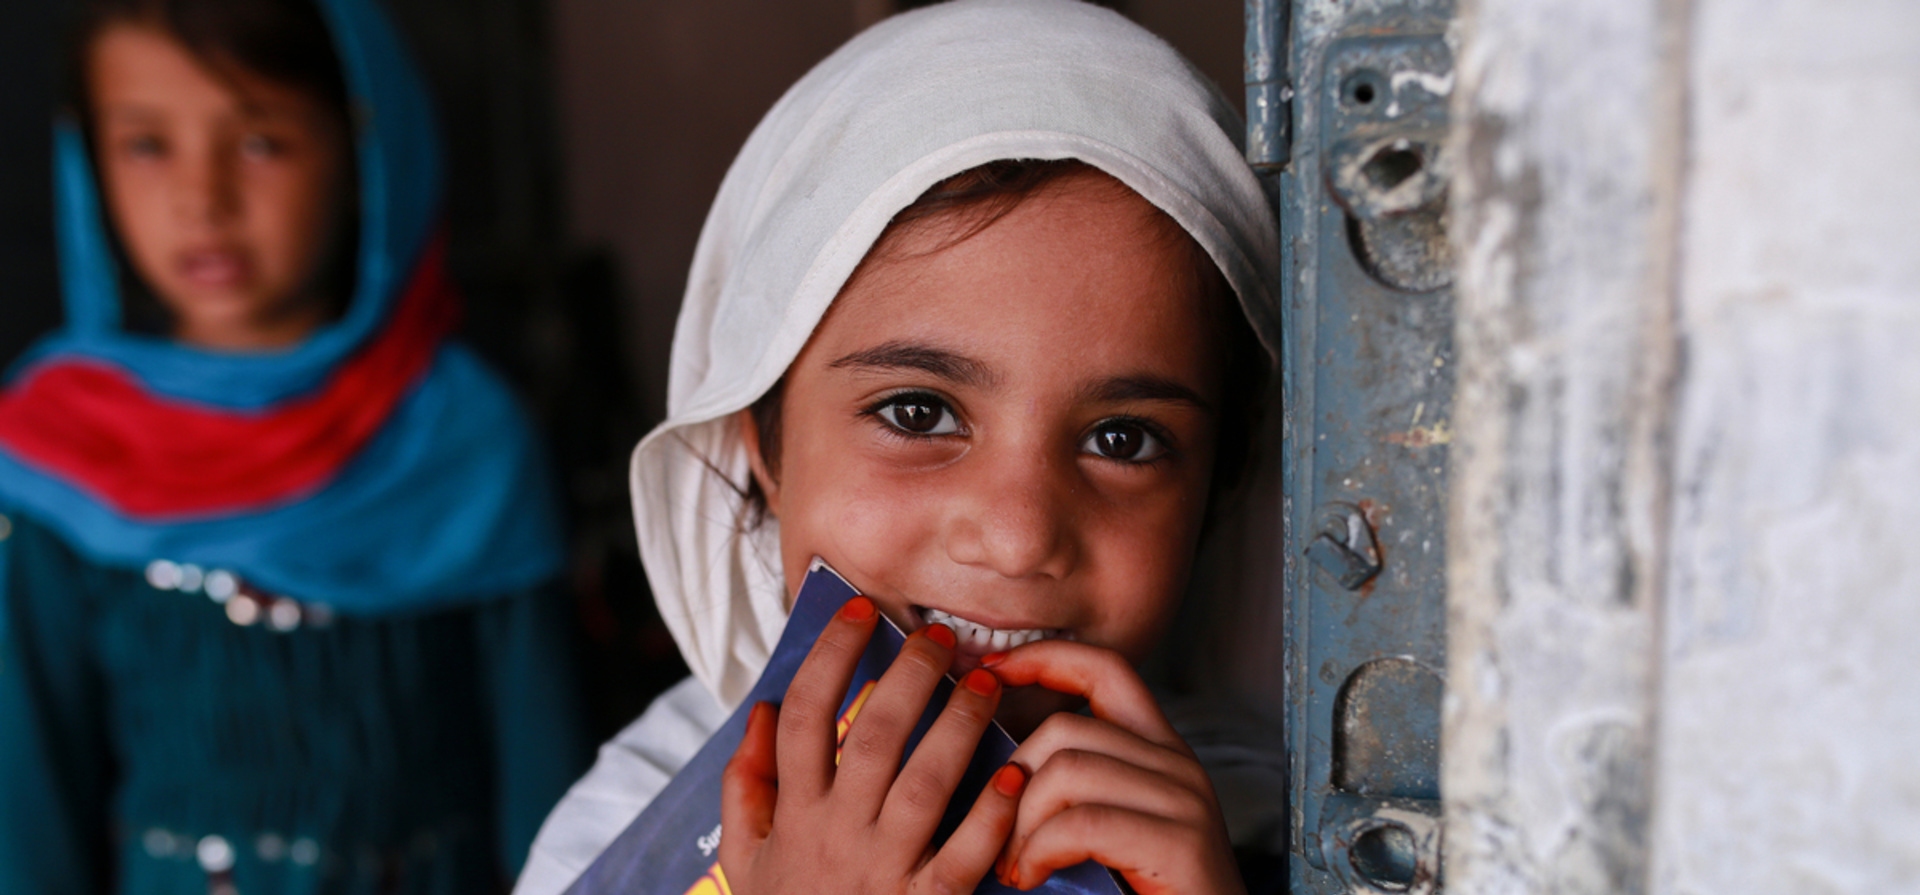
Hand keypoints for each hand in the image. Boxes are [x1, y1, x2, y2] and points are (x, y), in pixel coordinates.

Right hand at [721, 596, 1028, 894]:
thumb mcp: (745, 861)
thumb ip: (746, 785)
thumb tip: (760, 712)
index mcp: (794, 816)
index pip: (805, 718)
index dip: (830, 659)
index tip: (857, 613)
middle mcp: (836, 837)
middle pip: (872, 737)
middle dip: (908, 678)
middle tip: (938, 637)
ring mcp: (883, 873)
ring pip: (925, 783)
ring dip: (959, 727)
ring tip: (987, 684)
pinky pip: (966, 856)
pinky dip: (992, 815)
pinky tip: (1017, 775)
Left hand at [984, 641, 1244, 894]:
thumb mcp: (1102, 831)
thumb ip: (1070, 790)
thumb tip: (997, 756)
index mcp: (1160, 753)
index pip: (1106, 669)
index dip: (1044, 659)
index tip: (990, 670)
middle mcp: (1179, 766)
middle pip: (1066, 729)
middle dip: (1012, 781)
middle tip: (995, 839)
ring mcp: (1185, 801)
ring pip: (1066, 771)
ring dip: (1019, 824)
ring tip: (1013, 867)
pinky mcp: (1181, 842)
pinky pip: (1081, 821)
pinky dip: (1038, 851)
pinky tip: (1031, 876)